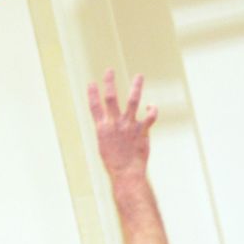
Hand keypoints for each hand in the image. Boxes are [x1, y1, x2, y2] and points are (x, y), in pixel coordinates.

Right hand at [88, 70, 156, 184]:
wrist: (126, 173)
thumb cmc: (114, 163)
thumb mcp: (104, 146)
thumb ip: (108, 131)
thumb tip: (111, 123)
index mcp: (102, 128)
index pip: (94, 108)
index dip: (92, 94)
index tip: (91, 83)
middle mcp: (114, 124)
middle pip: (110, 99)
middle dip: (109, 83)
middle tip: (109, 71)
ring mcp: (128, 125)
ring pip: (133, 101)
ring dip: (136, 87)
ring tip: (139, 76)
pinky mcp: (142, 130)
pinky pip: (150, 116)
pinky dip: (152, 110)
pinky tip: (151, 106)